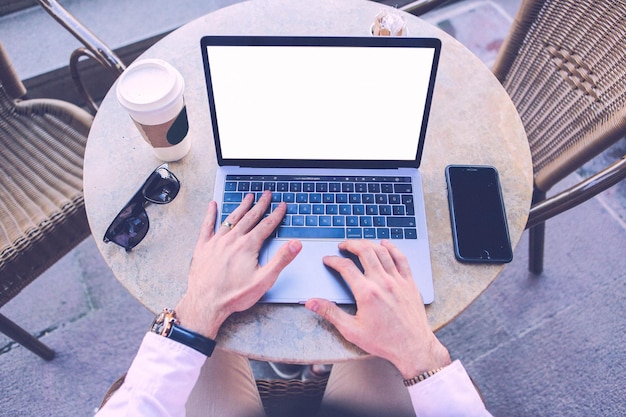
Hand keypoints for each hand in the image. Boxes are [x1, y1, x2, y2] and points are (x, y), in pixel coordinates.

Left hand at [176, 191, 301, 338]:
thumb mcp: (264, 280)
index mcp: (248, 246)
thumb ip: (281, 260)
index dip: (276, 214)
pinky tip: (213, 205)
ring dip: (241, 207)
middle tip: (267, 195)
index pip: (266, 225)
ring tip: (248, 197)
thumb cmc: (234, 296)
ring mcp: (216, 242)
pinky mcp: (202, 247)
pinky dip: (210, 214)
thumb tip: (296, 244)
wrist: (206, 304)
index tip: (282, 206)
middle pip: (250, 217)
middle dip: (260, 205)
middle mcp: (232, 239)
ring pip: (231, 219)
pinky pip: (207, 226)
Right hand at [305, 240, 449, 378]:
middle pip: (364, 252)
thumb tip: (312, 303)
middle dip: (350, 245)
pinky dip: (392, 248)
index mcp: (367, 293)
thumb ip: (330, 313)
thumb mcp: (352, 330)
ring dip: (368, 244)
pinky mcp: (409, 283)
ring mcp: (398, 281)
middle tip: (343, 246)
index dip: (333, 260)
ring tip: (359, 244)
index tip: (328, 260)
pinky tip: (385, 244)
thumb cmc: (384, 342)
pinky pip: (401, 258)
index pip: (346, 267)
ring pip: (382, 252)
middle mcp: (383, 282)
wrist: (413, 348)